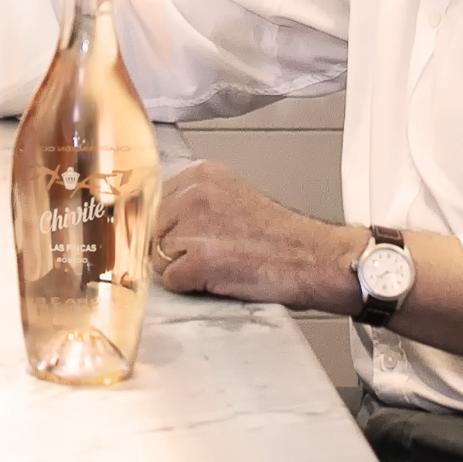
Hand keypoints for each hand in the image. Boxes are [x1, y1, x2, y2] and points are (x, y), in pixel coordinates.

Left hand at [151, 160, 348, 309]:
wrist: (314, 259)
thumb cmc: (276, 237)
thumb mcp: (229, 198)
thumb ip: (190, 202)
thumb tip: (149, 220)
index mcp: (201, 173)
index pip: (152, 202)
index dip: (167, 227)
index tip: (189, 237)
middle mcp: (195, 193)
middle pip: (152, 230)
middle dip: (173, 248)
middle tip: (213, 253)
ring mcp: (197, 225)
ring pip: (157, 257)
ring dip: (183, 268)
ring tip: (220, 263)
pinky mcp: (201, 259)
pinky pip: (172, 282)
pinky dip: (192, 287)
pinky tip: (221, 277)